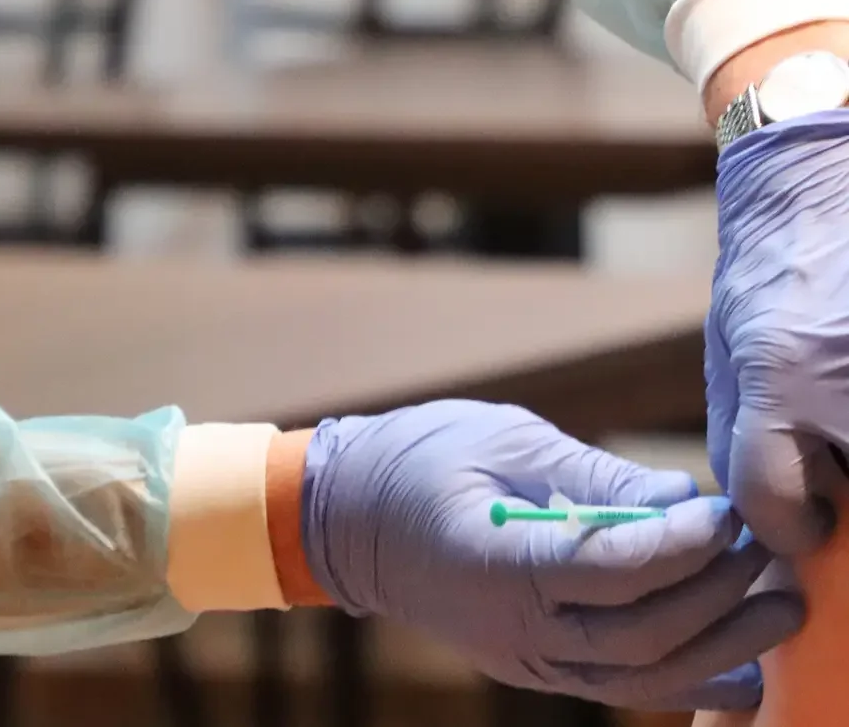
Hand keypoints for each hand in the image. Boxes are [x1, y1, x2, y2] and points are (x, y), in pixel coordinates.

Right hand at [301, 401, 801, 710]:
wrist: (347, 516)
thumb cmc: (419, 458)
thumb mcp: (502, 439)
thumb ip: (591, 476)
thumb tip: (679, 495)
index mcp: (495, 560)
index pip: (611, 572)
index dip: (679, 544)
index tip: (724, 510)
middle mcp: (511, 627)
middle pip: (637, 636)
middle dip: (714, 596)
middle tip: (763, 550)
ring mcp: (519, 657)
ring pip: (635, 679)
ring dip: (715, 649)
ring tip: (776, 613)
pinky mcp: (528, 663)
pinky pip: (613, 685)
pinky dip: (677, 680)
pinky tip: (733, 670)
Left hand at [708, 110, 848, 553]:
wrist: (826, 184)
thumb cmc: (772, 264)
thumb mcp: (729, 346)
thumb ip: (741, 435)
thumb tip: (767, 517)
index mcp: (784, 372)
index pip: (777, 504)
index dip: (782, 526)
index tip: (800, 520)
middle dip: (847, 502)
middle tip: (833, 464)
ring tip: (835, 397)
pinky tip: (846, 376)